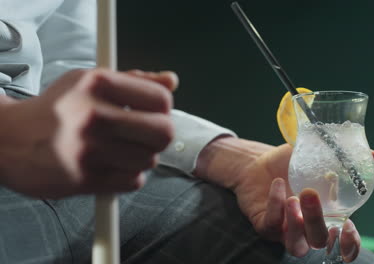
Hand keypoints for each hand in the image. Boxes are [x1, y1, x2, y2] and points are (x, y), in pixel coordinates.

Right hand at [0, 69, 177, 198]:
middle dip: (159, 137)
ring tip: (119, 151)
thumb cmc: (57, 109)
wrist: (8, 140)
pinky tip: (110, 166)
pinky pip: (133, 181)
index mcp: (98, 83)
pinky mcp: (83, 179)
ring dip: (141, 158)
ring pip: (150, 160)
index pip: (162, 100)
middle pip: (164, 132)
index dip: (163, 110)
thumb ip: (135, 80)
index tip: (152, 114)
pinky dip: (128, 176)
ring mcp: (88, 149)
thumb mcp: (90, 81)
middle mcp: (93, 115)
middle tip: (143, 136)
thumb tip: (172, 81)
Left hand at [231, 142, 373, 261]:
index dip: (349, 243)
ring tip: (293, 198)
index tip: (348, 227)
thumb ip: (346, 158)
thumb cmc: (289, 163)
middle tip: (310, 194)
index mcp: (326, 217)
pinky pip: (271, 225)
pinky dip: (275, 205)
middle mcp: (307, 228)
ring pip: (296, 245)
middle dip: (317, 221)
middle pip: (319, 241)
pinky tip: (277, 184)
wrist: (258, 161)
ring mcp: (286, 230)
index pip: (344, 242)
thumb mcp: (318, 156)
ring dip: (296, 224)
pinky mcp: (265, 226)